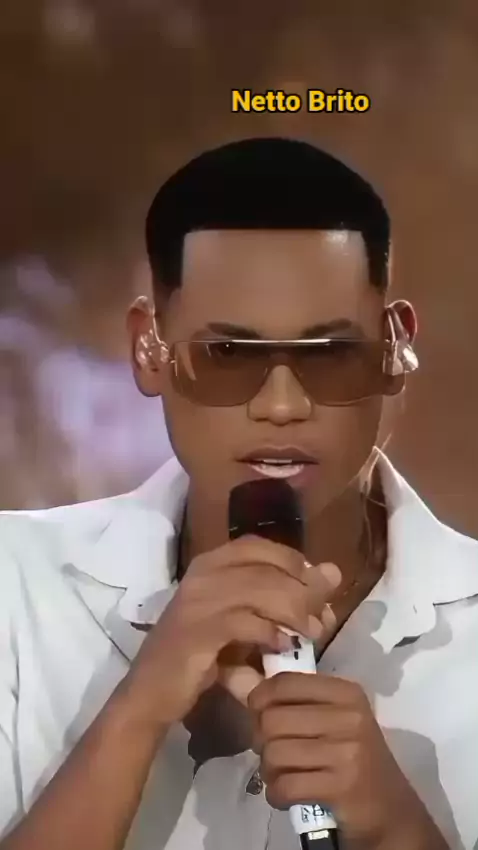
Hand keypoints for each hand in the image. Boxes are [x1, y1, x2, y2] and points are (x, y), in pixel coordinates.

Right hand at [126, 536, 339, 727]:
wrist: (150, 693)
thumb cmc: (200, 655)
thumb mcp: (241, 621)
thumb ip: (279, 599)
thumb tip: (332, 574)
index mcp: (210, 564)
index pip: (260, 546)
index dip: (294, 562)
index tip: (314, 590)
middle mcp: (203, 574)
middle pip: (268, 567)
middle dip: (305, 592)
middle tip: (322, 620)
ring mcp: (198, 601)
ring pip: (261, 590)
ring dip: (295, 612)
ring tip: (310, 634)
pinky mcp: (198, 631)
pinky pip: (246, 622)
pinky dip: (271, 633)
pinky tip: (283, 647)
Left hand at [250, 672, 447, 848]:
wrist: (391, 812)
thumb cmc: (354, 760)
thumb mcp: (335, 720)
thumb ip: (298, 703)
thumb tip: (246, 692)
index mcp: (346, 693)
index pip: (284, 683)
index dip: (259, 699)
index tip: (260, 717)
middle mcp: (349, 717)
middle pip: (272, 719)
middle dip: (261, 740)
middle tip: (272, 754)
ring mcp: (347, 752)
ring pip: (274, 752)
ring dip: (268, 771)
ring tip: (281, 775)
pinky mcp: (342, 787)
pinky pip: (284, 786)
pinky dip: (276, 794)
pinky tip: (286, 795)